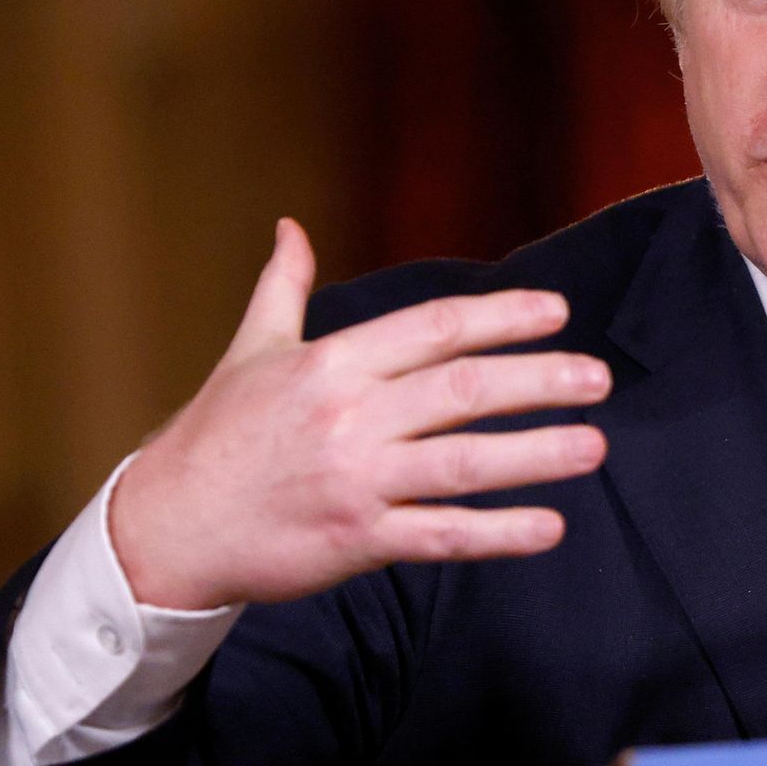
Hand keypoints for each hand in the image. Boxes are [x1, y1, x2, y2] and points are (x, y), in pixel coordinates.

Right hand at [108, 219, 610, 609]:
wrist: (167, 527)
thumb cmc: (216, 435)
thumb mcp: (249, 351)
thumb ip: (283, 286)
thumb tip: (290, 226)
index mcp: (330, 363)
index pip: (434, 328)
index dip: (501, 317)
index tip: (557, 311)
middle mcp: (348, 416)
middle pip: (462, 390)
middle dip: (539, 381)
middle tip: (600, 377)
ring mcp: (355, 481)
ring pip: (463, 464)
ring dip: (536, 454)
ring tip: (593, 445)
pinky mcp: (357, 540)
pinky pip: (441, 536)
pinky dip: (498, 533)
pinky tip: (549, 526)